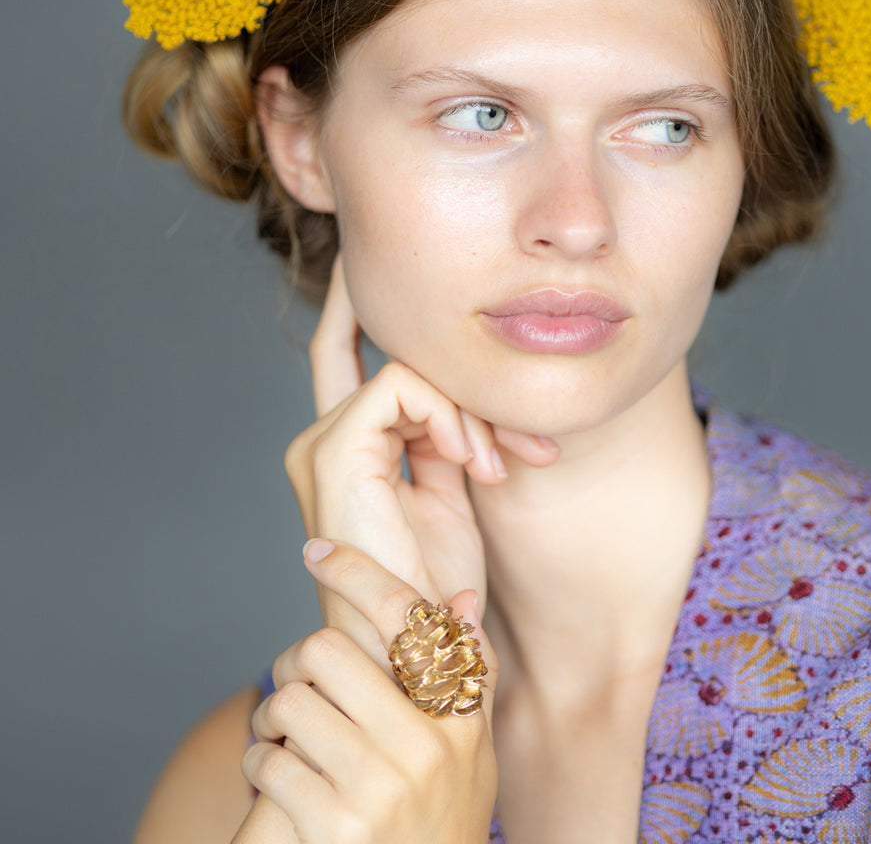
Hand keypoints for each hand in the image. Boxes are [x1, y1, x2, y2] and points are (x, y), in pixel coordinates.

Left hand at [244, 541, 497, 843]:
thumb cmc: (444, 818)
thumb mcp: (472, 750)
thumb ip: (470, 673)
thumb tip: (460, 597)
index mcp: (460, 716)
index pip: (407, 617)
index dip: (357, 572)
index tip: (318, 551)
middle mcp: (425, 746)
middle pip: (327, 649)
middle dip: (297, 661)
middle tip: (297, 679)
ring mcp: (379, 789)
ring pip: (290, 702)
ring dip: (273, 716)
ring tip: (286, 735)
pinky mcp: (333, 828)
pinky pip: (269, 762)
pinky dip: (260, 761)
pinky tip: (278, 774)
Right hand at [288, 255, 558, 663]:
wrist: (419, 654)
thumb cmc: (436, 586)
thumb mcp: (449, 492)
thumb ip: (444, 433)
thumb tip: (464, 386)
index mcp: (345, 448)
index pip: (351, 353)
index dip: (364, 304)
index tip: (401, 265)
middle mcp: (320, 439)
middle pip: (372, 348)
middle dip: (430, 343)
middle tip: (489, 391)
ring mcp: (320, 446)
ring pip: (405, 367)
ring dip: (471, 409)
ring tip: (502, 463)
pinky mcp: (335, 453)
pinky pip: (402, 388)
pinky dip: (451, 417)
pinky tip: (474, 463)